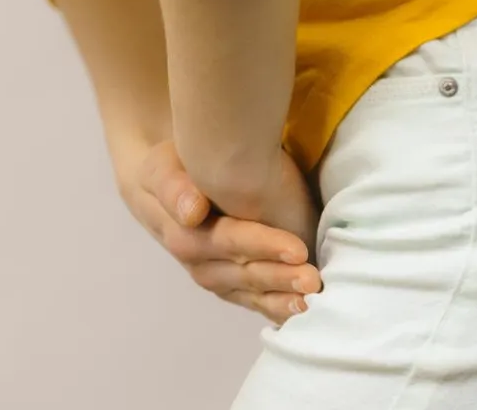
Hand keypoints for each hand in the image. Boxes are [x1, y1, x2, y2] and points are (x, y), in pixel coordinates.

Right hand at [125, 141, 321, 323]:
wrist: (166, 186)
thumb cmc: (170, 168)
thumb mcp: (162, 167)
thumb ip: (173, 186)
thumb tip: (192, 212)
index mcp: (179, 230)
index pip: (224, 240)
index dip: (261, 245)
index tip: (297, 249)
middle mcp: (195, 260)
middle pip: (240, 271)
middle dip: (279, 276)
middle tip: (314, 278)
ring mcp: (213, 275)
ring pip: (249, 291)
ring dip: (281, 295)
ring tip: (312, 294)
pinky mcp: (228, 284)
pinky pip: (252, 301)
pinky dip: (277, 308)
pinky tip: (302, 310)